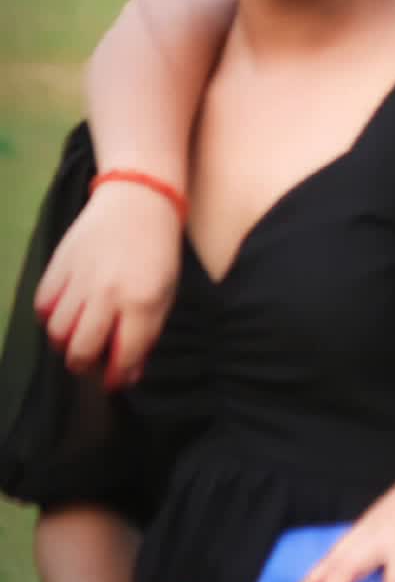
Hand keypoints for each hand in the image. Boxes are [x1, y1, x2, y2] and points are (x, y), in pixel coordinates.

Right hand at [34, 183, 182, 387]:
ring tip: (77, 336)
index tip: (113, 380)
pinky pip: (42, 305)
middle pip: (80, 351)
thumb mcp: (165, 294)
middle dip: (85, 367)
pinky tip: (65, 313)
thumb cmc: (157, 251)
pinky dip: (49, 317)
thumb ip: (147, 335)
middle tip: (92, 362)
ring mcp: (80, 278)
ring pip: (57, 333)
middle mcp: (107, 294)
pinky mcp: (59, 264)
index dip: (116, 377)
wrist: (138, 200)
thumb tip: (128, 373)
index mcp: (142, 302)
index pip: (122, 357)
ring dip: (65, 344)